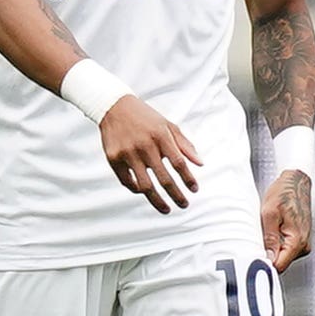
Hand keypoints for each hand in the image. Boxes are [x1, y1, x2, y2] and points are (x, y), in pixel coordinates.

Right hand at [97, 93, 204, 209]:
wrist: (114, 106)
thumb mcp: (167, 125)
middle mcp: (145, 146)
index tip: (195, 190)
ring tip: (166, 209)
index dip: (188, 179)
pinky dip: (137, 190)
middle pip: (164, 179)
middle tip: (184, 205)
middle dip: (177, 195)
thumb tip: (200, 164)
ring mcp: (128, 153)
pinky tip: (145, 192)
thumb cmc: (145, 117)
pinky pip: (127, 182)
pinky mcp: (114, 158)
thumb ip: (184, 145)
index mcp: (161, 136)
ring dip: (158, 201)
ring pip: (146, 186)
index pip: (179, 163)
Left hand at [260, 168, 313, 270]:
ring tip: (267, 231)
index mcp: (297, 240)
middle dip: (267, 256)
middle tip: (258, 240)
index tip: (254, 258)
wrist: (295, 182)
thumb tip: (268, 257)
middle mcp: (304, 245)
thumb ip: (270, 238)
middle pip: (281, 263)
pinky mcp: (300, 240)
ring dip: (272, 248)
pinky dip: (276, 243)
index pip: (280, 266)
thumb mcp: (270, 213)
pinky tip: (273, 231)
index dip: (265, 264)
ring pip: (282, 257)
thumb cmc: (285, 193)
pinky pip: (286, 249)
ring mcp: (303, 243)